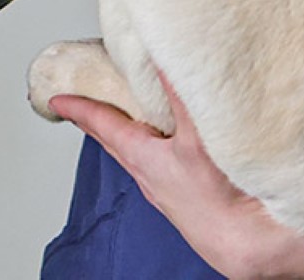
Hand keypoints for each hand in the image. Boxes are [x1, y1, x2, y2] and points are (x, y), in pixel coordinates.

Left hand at [49, 81, 303, 279]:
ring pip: (134, 155)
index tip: (57, 99)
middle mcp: (147, 173)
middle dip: (96, 120)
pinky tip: (167, 147)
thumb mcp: (195, 136)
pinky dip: (152, 149)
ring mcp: (164, 189)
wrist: (247, 246)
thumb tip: (161, 56)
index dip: (78, 107)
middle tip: (80, 105)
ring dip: (125, 134)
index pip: (100, 124)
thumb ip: (178, 94)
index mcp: (141, 155)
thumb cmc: (218, 200)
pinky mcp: (183, 199)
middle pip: (112, 140)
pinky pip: (157, 166)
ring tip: (122, 117)